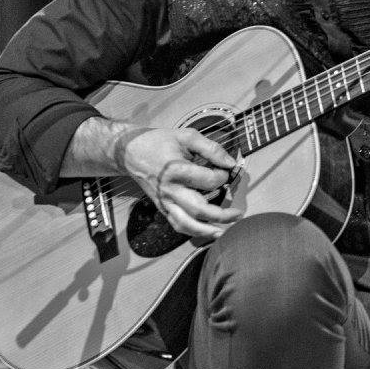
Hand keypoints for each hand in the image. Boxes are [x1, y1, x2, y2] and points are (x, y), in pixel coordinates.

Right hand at [117, 126, 241, 241]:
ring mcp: (164, 202)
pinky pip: (176, 224)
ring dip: (206, 231)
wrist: (131, 152)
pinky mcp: (161, 207)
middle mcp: (170, 190)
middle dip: (221, 215)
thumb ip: (211, 148)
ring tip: (224, 231)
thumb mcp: (187, 136)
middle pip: (199, 209)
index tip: (226, 170)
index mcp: (176, 170)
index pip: (208, 180)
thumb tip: (231, 163)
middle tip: (238, 213)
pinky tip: (206, 232)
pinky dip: (192, 231)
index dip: (223, 176)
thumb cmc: (160, 142)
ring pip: (186, 223)